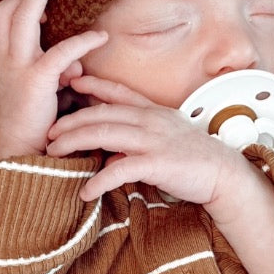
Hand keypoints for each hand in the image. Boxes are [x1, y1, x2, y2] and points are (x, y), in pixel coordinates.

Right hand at [0, 0, 108, 159]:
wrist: (20, 152)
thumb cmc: (31, 123)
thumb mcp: (32, 91)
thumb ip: (50, 71)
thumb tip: (76, 66)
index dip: (12, 5)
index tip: (37, 13)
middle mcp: (2, 59)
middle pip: (3, 8)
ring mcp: (16, 67)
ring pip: (22, 16)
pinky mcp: (36, 80)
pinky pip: (60, 50)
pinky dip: (82, 41)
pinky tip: (101, 38)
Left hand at [45, 76, 251, 204]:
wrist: (224, 174)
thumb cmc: (194, 159)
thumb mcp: (165, 141)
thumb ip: (136, 143)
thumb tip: (110, 155)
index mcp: (153, 111)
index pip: (118, 92)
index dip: (93, 85)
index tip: (72, 82)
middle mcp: (150, 120)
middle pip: (101, 114)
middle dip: (70, 121)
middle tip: (49, 131)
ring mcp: (154, 140)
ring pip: (104, 133)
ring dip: (74, 142)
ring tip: (54, 152)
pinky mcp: (157, 163)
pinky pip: (120, 169)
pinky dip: (99, 181)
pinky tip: (85, 191)